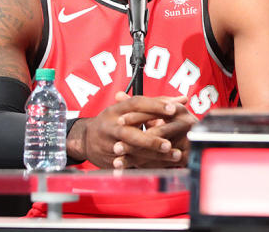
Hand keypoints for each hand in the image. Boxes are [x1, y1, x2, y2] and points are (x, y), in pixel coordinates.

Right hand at [69, 93, 189, 168]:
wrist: (85, 138)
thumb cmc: (114, 119)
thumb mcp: (130, 107)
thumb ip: (158, 103)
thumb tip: (183, 99)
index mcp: (117, 110)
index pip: (136, 104)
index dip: (155, 106)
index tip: (173, 109)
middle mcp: (111, 126)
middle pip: (131, 133)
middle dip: (152, 139)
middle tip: (170, 144)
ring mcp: (109, 144)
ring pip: (132, 152)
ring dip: (154, 155)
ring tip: (174, 156)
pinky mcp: (109, 159)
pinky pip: (129, 163)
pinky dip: (145, 167)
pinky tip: (162, 169)